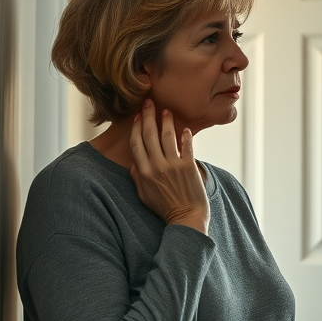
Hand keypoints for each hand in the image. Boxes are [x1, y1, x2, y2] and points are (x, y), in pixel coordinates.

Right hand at [129, 99, 209, 233]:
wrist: (186, 218)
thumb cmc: (165, 208)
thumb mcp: (144, 196)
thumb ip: (137, 179)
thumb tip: (133, 163)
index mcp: (143, 173)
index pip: (136, 144)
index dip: (135, 128)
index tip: (136, 116)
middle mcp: (156, 166)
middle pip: (149, 135)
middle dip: (148, 116)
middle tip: (148, 102)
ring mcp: (173, 165)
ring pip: (167, 136)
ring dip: (166, 120)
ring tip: (166, 110)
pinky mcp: (189, 166)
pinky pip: (186, 146)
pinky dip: (185, 136)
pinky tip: (184, 128)